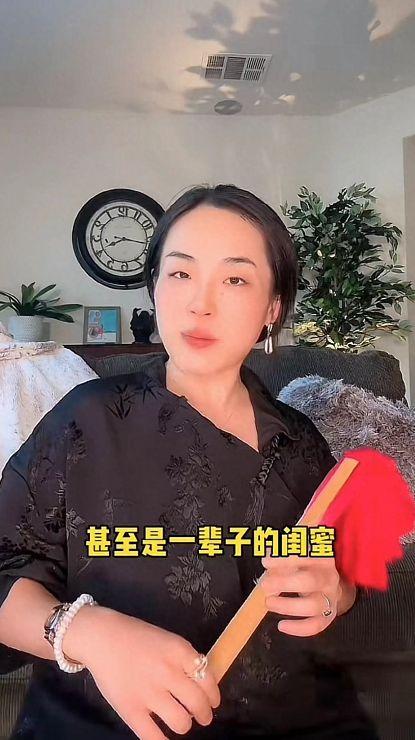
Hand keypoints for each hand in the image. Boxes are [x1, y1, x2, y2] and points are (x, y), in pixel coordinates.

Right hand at [63, 607, 219, 739]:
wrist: (102, 637)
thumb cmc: (136, 636)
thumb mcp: (167, 639)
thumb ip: (184, 659)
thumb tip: (202, 682)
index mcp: (179, 651)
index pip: (207, 679)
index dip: (213, 695)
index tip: (213, 702)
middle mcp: (167, 672)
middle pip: (198, 703)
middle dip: (204, 715)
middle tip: (202, 717)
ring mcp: (149, 693)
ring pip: (181, 723)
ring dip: (185, 725)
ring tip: (182, 722)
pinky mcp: (131, 710)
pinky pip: (154, 738)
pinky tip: (164, 738)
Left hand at [260, 554, 355, 636]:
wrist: (330, 585)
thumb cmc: (307, 568)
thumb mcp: (298, 557)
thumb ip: (282, 558)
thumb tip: (267, 563)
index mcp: (321, 558)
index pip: (303, 557)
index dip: (283, 560)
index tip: (266, 562)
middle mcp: (328, 578)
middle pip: (309, 581)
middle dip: (285, 583)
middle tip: (265, 584)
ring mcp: (330, 598)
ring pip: (313, 605)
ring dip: (288, 606)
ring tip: (269, 602)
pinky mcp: (328, 616)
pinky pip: (316, 625)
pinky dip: (298, 629)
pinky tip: (281, 626)